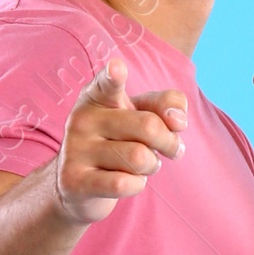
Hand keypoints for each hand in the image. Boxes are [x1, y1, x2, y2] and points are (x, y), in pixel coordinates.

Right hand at [52, 56, 187, 224]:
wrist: (79, 186)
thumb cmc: (118, 143)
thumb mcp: (142, 115)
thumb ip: (166, 105)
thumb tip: (178, 121)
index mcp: (97, 96)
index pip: (107, 83)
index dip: (113, 75)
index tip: (117, 68)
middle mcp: (82, 119)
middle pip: (149, 126)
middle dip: (169, 142)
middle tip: (169, 149)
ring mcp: (75, 150)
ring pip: (139, 158)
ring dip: (151, 166)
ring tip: (141, 165)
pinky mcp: (74, 181)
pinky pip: (123, 184)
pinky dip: (136, 185)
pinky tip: (127, 182)